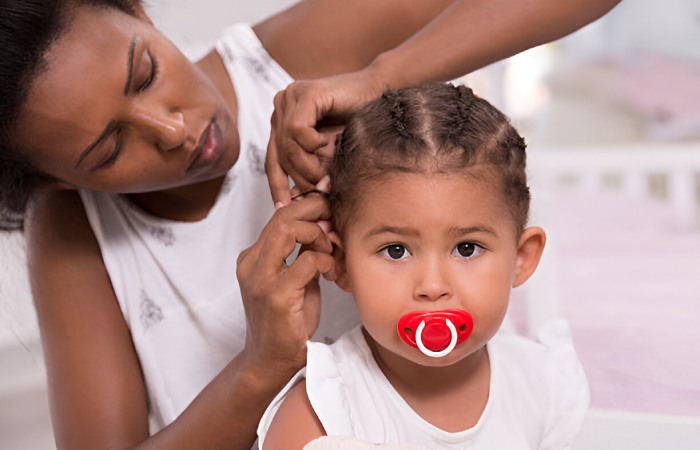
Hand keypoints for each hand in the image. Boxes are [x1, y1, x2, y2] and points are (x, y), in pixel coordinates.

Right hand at [236, 194, 334, 373]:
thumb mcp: (294, 280)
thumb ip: (302, 253)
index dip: (307, 205)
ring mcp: (260, 279)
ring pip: (287, 229)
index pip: (279, 215)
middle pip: (282, 215)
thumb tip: (321, 224)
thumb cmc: (286, 322)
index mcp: (253, 257)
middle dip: (314, 209)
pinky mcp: (275, 295)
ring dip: (316, 233)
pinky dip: (325, 260)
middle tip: (334, 218)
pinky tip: (331, 272)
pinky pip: (306, 262)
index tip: (329, 209)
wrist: (270, 361)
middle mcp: (251, 263)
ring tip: (329, 249)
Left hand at [266, 69, 384, 205]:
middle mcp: (282, 106)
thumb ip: (313, 170)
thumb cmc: (358, 122)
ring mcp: (291, 98)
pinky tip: (328, 142)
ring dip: (309, 166)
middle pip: (280, 155)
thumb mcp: (330, 153)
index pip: (272, 158)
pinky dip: (312, 143)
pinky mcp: (304, 93)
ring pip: (287, 145)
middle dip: (300, 178)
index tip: (283, 207)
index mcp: (283, 120)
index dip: (276, 185)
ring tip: (327, 173)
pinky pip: (297, 130)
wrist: (379, 93)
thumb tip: (296, 201)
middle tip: (321, 192)